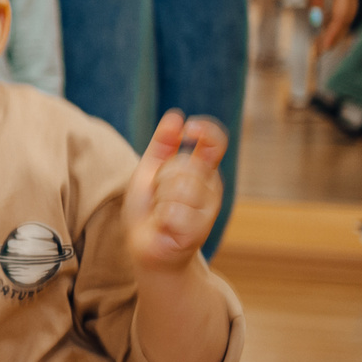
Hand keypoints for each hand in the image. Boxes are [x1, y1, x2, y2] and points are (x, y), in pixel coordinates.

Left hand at [125, 112, 228, 270]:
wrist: (146, 246)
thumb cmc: (148, 208)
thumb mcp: (148, 171)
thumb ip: (162, 144)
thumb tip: (176, 116)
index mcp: (200, 169)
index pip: (215, 142)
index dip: (206, 131)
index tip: (191, 128)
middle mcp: (210, 186)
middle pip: (188, 164)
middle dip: (162, 177)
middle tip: (158, 195)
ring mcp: (208, 207)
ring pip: (182, 187)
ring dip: (161, 199)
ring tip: (161, 211)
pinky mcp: (201, 228)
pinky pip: (176, 211)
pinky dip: (161, 218)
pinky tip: (165, 226)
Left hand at [297, 0, 361, 53]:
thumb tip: (315, 19)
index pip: (340, 16)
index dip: (331, 34)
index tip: (320, 50)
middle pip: (348, 15)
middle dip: (336, 34)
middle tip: (322, 51)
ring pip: (350, 7)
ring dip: (339, 24)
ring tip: (326, 39)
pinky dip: (341, 12)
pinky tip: (330, 18)